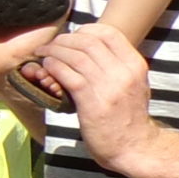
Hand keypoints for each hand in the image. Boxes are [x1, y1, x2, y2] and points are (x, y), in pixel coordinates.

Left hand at [37, 24, 159, 171]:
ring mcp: (108, 86)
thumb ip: (118, 66)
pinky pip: (68, 74)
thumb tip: (94, 50)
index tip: (73, 37)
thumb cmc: (128, 118)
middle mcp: (123, 72)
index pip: (108, 32)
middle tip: (51, 45)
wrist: (134, 148)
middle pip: (88, 41)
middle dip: (64, 40)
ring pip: (75, 55)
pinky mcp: (91, 101)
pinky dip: (53, 67)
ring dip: (54, 51)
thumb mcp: (134, 85)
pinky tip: (47, 67)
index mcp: (135, 65)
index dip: (86, 30)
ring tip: (44, 54)